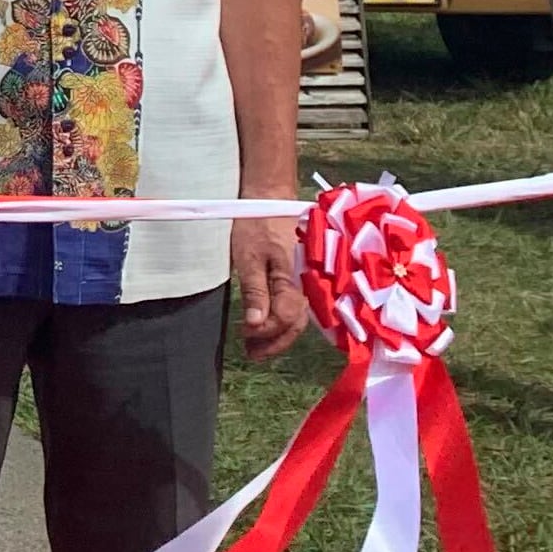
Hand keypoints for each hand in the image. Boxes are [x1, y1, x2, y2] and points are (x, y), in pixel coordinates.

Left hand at [231, 214, 304, 359]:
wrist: (270, 198)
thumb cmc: (257, 225)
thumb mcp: (248, 256)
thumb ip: (255, 291)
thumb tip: (256, 324)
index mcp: (295, 279)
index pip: (285, 318)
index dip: (266, 332)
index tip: (245, 334)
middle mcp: (307, 284)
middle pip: (296, 323)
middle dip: (274, 342)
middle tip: (251, 353)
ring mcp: (306, 282)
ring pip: (297, 318)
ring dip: (278, 336)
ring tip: (254, 346)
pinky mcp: (301, 279)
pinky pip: (296, 307)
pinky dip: (282, 322)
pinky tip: (265, 326)